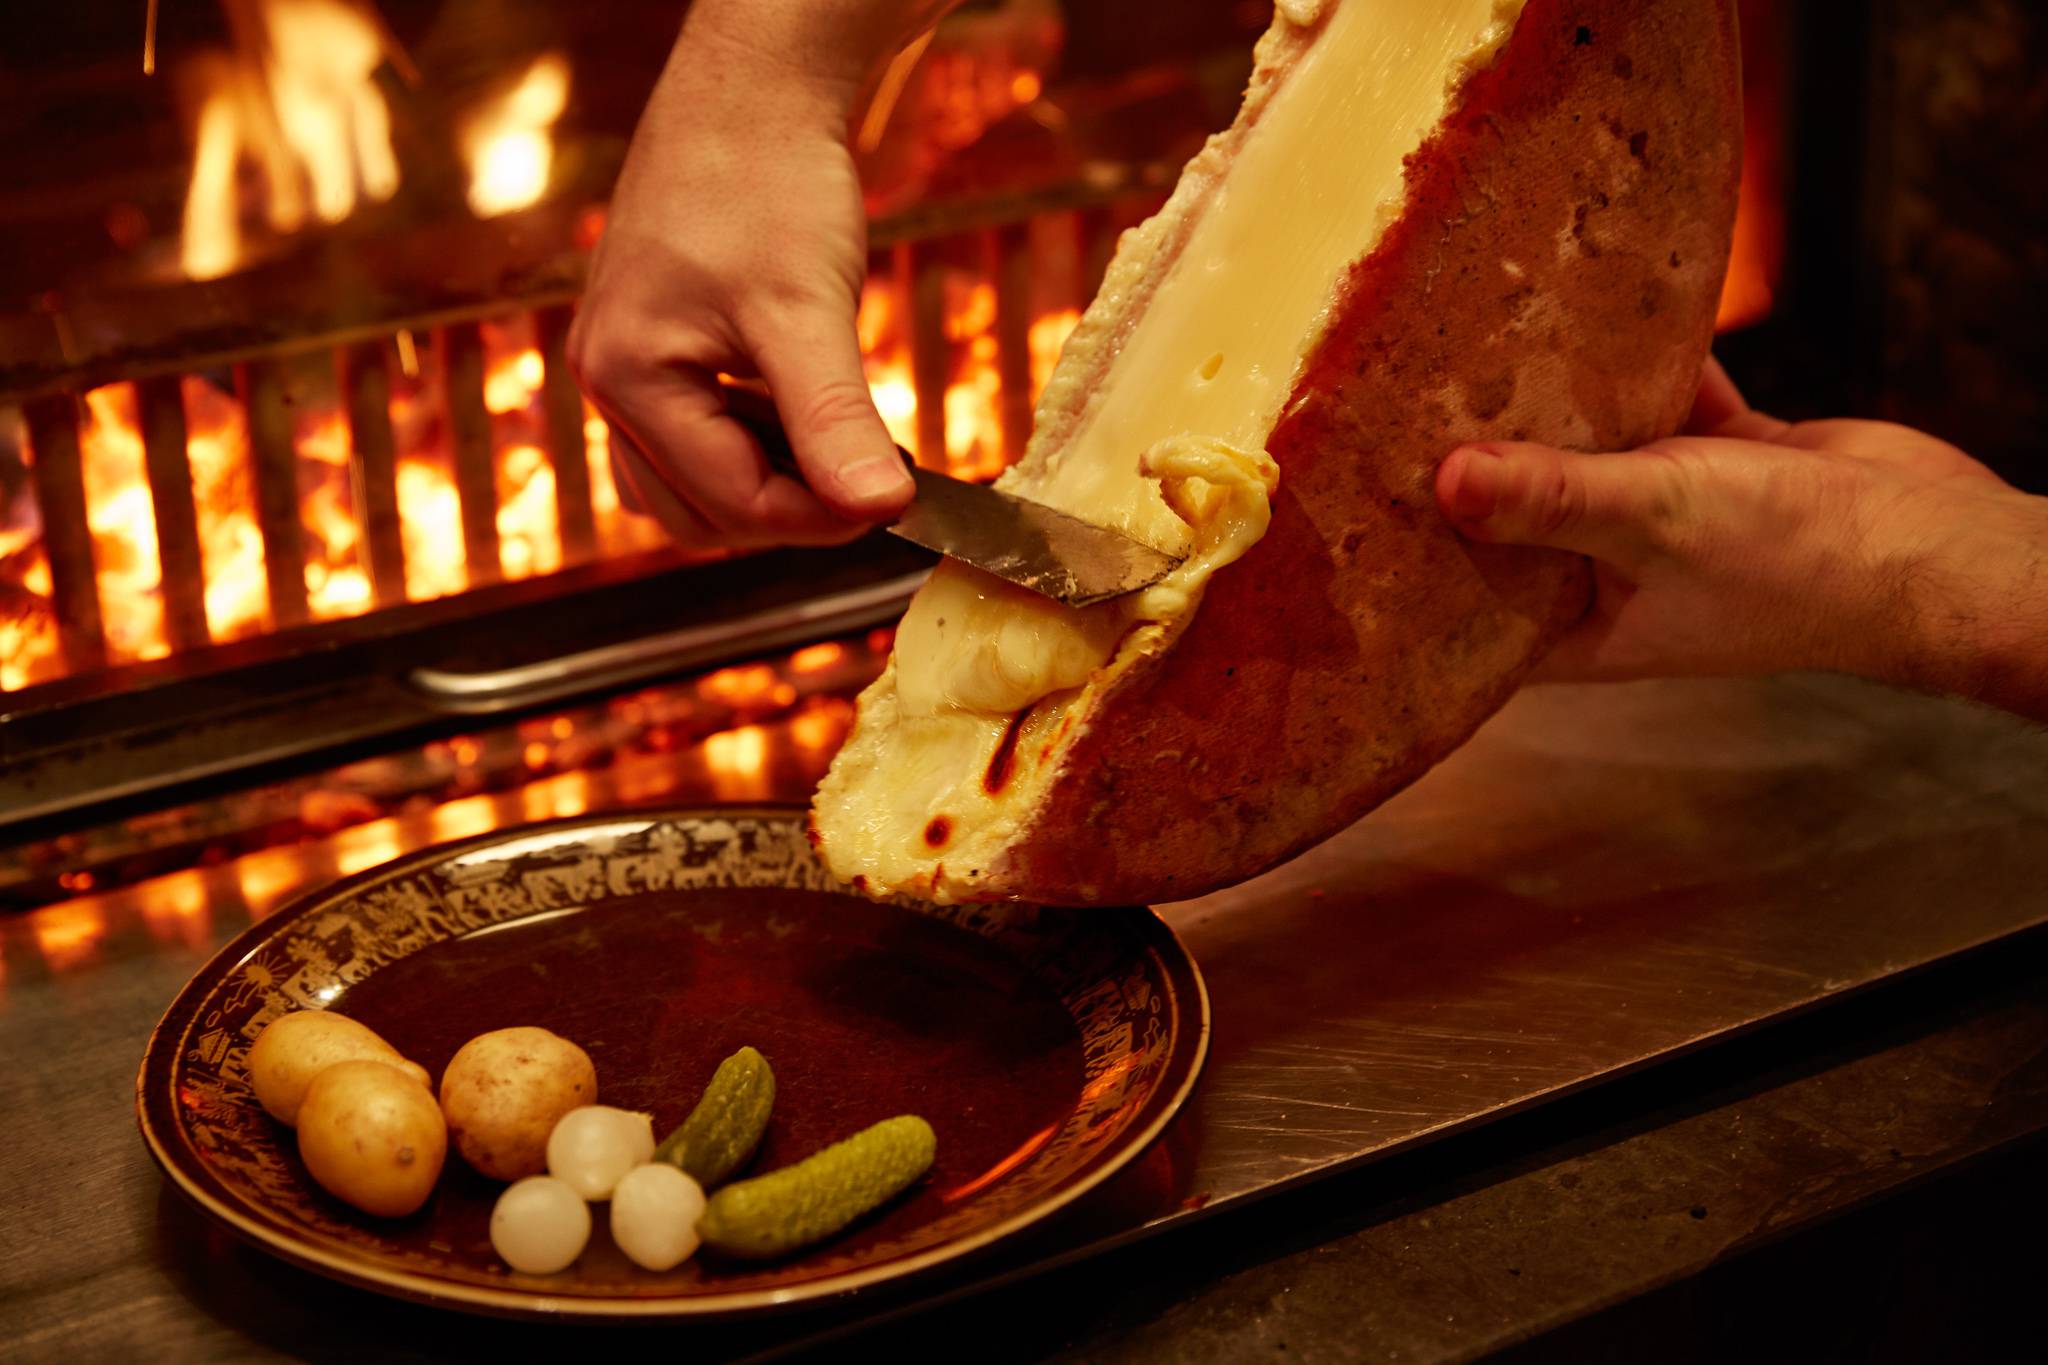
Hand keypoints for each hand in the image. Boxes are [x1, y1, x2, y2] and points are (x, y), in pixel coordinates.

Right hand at [569, 9, 918, 550]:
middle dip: (791, 509)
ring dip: (769, 485)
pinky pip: (694, 439)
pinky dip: (753, 448)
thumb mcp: (809, 311)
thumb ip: (835, 420)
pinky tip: (804, 413)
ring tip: (838, 442)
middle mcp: (607, 380)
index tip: (896, 498)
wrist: (755, 91)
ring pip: (692, 486)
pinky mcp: (655, 349)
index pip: (733, 503)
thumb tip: (878, 508)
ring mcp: (625, 366)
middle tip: (869, 474)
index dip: (822, 516)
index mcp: (626, 377)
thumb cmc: (768, 180)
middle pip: (702, 511)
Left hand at [1434, 358, 2047, 717]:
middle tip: (1386, 399)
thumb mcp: (1651, 521)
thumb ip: (1551, 497)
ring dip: (1546, 402)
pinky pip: (1652, 404)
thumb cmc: (1797, 568)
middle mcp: (1604, 579)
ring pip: (1579, 450)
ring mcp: (1657, 518)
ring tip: (1468, 340)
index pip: (1463, 606)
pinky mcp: (1709, 461)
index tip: (1346, 515)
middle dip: (1467, 463)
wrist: (1935, 546)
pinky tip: (1587, 311)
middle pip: (1511, 516)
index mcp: (1574, 630)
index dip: (1407, 568)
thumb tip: (1446, 480)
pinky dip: (1634, 365)